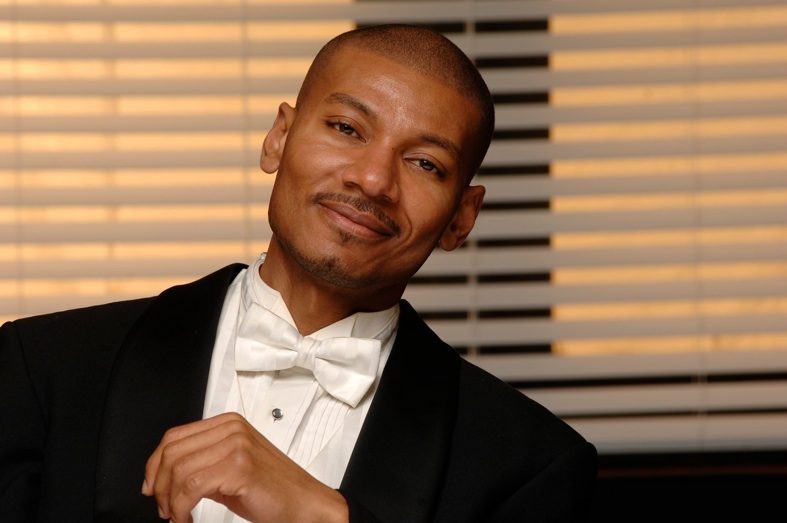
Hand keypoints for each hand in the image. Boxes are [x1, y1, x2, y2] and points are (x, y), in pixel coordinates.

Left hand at [142, 412, 348, 522]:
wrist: (303, 503)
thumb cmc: (272, 489)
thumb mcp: (229, 469)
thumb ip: (202, 464)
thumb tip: (163, 477)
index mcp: (228, 423)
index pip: (174, 437)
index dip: (154, 465)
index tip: (152, 487)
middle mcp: (232, 429)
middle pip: (171, 452)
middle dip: (159, 485)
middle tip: (164, 507)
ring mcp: (236, 445)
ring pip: (179, 470)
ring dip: (170, 500)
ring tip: (177, 515)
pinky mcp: (239, 466)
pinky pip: (192, 487)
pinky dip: (181, 508)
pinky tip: (187, 517)